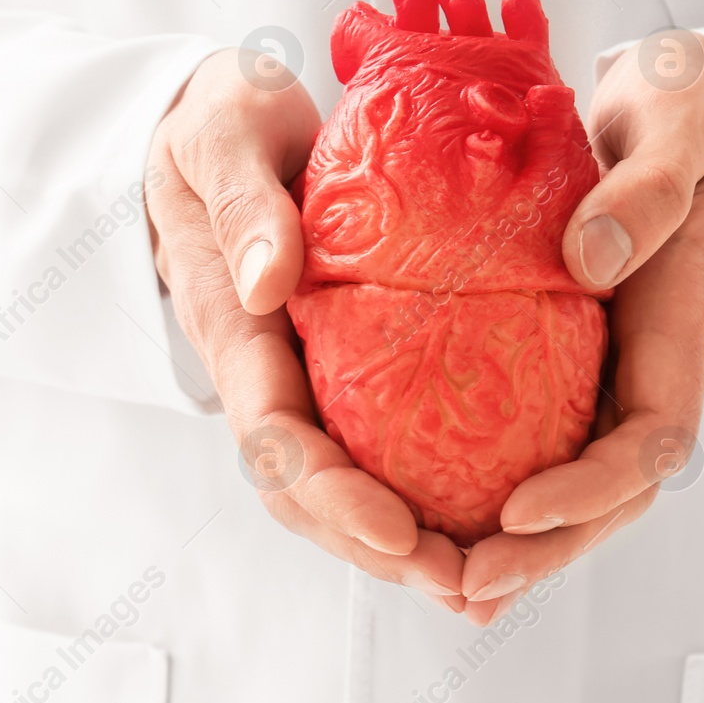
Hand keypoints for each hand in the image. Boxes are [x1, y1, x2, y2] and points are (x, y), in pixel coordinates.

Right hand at [146, 48, 465, 610]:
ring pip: (340, 482)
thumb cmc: (222, 118)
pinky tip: (484, 521)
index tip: (398, 531)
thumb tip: (268, 284)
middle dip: (379, 547)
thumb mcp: (225, 133)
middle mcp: (265, 368)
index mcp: (233, 325)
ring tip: (482, 583)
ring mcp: (298, 373)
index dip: (333, 493)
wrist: (219, 118)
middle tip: (462, 584)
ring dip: (403, 543)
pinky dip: (419, 491)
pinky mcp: (337, 363)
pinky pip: (371, 441)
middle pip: (308, 490)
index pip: (274, 435)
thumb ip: (243, 202)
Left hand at [459, 31, 703, 625]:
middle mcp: (651, 354)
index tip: (520, 509)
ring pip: (580, 470)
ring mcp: (618, 356)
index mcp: (683, 312)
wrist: (694, 95)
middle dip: (549, 545)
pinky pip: (544, 425)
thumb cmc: (696, 99)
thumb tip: (589, 260)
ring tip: (447, 579)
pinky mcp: (578, 344)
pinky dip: (500, 476)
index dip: (594, 486)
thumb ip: (651, 188)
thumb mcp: (685, 119)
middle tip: (466, 583)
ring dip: (524, 535)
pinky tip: (440, 512)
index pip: (655, 434)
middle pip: (615, 485)